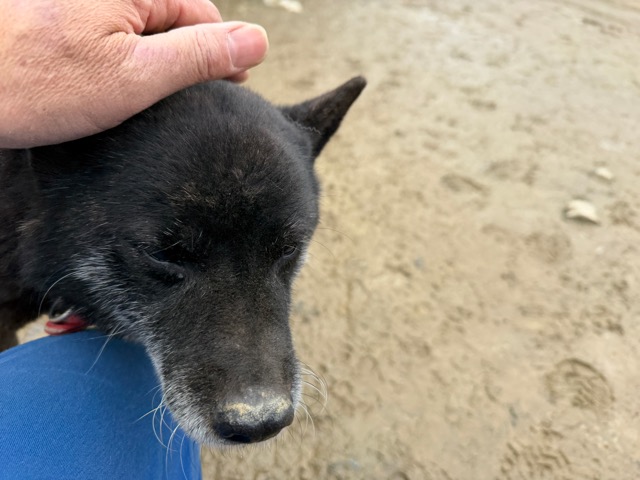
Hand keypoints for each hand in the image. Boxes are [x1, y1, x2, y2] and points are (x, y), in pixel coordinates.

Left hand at [0, 0, 268, 147]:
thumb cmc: (35, 84)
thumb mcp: (136, 76)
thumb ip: (201, 55)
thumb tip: (257, 41)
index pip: (200, 14)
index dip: (219, 54)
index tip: (227, 89)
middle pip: (168, 19)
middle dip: (180, 59)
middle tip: (178, 105)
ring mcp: (80, 5)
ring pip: (136, 29)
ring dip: (146, 63)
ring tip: (136, 101)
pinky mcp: (58, 17)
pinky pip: (105, 34)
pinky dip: (114, 61)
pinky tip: (104, 88)